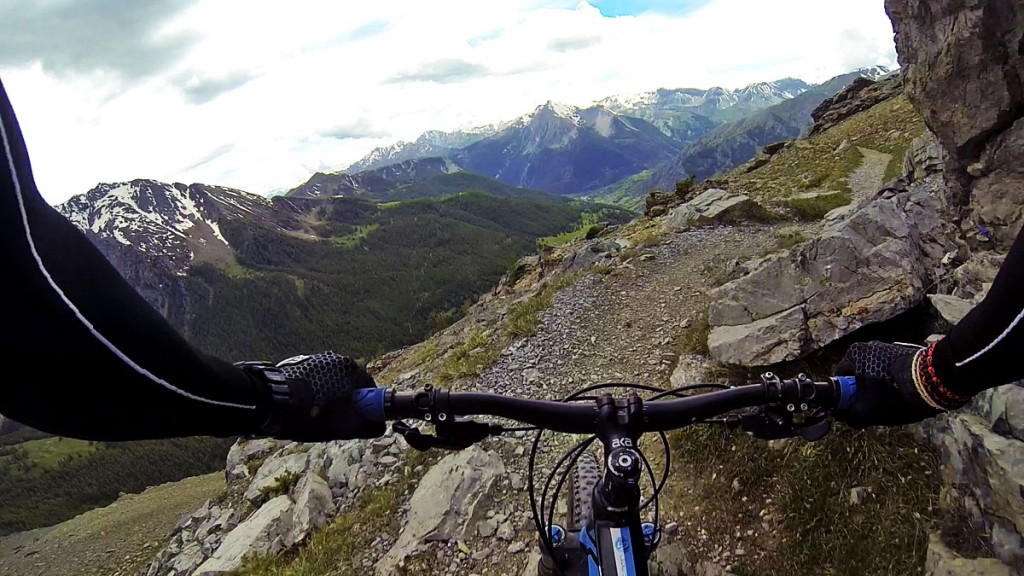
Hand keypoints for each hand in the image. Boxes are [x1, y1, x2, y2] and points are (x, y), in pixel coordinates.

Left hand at [241, 351, 384, 441]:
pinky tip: (305, 408)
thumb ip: (368, 427)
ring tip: (318, 416)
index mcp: (349, 369)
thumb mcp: (344, 426)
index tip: (362, 418)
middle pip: (349, 383)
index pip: (369, 386)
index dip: (369, 404)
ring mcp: (314, 360)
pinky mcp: (298, 365)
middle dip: (348, 402)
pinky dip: (315, 393)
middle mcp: (334, 359)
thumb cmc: (313, 414)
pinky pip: (315, 381)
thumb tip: (380, 427)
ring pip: (331, 383)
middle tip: (340, 420)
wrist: (272, 404)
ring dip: (330, 397)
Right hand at [833, 341, 950, 428]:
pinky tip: (904, 394)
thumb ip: (851, 416)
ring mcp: (888, 347)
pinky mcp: (905, 352)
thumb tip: (846, 417)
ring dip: (881, 388)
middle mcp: (869, 346)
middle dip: (865, 392)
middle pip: (859, 376)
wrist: (933, 382)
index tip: (857, 407)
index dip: (847, 396)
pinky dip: (894, 382)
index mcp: (854, 354)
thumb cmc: (894, 393)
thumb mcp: (867, 412)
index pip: (840, 379)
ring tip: (893, 402)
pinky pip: (891, 371)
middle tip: (875, 407)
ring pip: (876, 374)